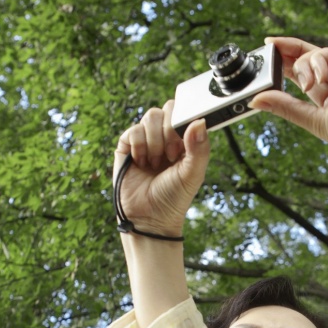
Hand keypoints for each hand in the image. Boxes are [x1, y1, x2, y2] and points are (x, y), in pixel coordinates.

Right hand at [113, 101, 210, 237]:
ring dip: (155, 142)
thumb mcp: (193, 174)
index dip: (185, 120)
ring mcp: (146, 139)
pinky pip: (134, 130)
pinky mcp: (127, 145)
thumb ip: (200, 148)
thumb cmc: (173, 198)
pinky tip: (142, 163)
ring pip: (151, 116)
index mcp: (184, 140)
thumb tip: (199, 121)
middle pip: (167, 109)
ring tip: (156, 164)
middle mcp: (165, 136)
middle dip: (170, 131)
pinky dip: (140, 146)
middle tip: (171, 156)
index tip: (185, 140)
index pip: (185, 112)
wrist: (149, 217)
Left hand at [249, 36, 327, 195]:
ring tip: (308, 84)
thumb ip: (286, 107)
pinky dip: (316, 60)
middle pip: (303, 63)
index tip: (262, 64)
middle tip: (266, 51)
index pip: (299, 81)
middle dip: (283, 57)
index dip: (280, 71)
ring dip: (302, 66)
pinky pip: (327, 52)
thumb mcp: (314, 121)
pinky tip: (317, 77)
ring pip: (312, 57)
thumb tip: (256, 99)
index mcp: (327, 104)